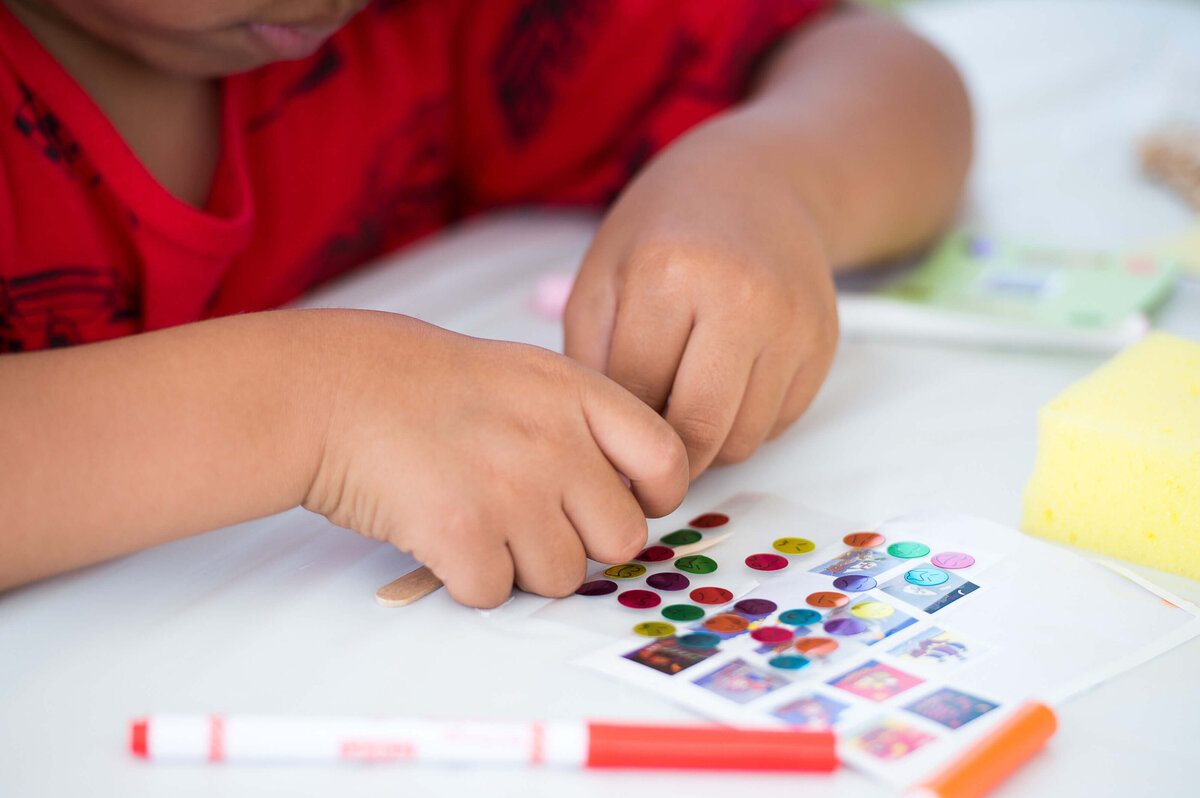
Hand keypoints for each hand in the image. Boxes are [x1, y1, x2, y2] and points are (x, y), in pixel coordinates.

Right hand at [302, 312, 687, 607]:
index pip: (666, 462)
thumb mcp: (523, 373)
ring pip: (563, 578)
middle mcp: (554, 441)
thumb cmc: (425, 386)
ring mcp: (510, 489)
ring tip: (478, 520)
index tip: (618, 502)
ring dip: (522, 565)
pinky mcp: (462, 535)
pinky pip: (495, 593)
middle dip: (582, 543)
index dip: (653, 496)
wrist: (334, 391)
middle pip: (622, 539)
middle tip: (531, 519)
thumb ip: (583, 422)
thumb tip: (628, 492)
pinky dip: (468, 579)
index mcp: (576, 394)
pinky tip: (442, 535)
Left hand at [564, 130, 838, 478]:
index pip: (636, 393)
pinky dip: (746, 423)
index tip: (609, 430)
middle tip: (646, 444)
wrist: (757, 180)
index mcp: (669, 274)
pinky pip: (779, 423)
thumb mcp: (601, 275)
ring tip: (682, 405)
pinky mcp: (823, 342)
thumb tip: (602, 445)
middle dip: (666, 455)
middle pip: (698, 430)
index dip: (617, 422)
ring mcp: (791, 324)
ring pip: (742, 439)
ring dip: (707, 443)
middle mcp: (741, 299)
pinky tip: (724, 385)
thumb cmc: (668, 230)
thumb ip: (589, 359)